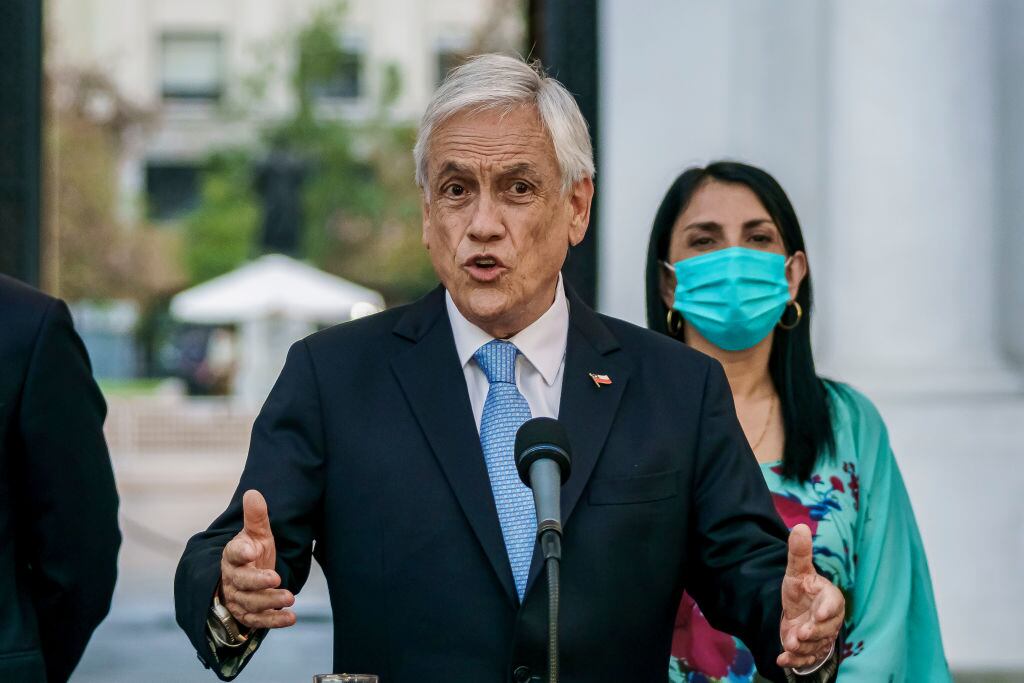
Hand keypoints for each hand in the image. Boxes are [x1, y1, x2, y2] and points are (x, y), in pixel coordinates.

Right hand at [219, 490, 296, 629]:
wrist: (246, 578)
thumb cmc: (253, 553)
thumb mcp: (257, 534)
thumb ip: (256, 517)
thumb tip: (253, 492)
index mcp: (233, 556)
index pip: (233, 553)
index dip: (241, 552)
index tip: (251, 550)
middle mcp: (233, 578)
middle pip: (241, 582)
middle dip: (258, 581)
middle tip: (276, 578)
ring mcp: (239, 598)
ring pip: (250, 603)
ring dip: (269, 602)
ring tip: (290, 598)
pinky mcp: (248, 614)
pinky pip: (258, 620)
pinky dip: (274, 621)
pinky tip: (291, 618)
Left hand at [777, 524, 843, 669]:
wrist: (798, 613)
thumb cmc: (802, 591)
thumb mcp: (797, 571)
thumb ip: (799, 553)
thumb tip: (799, 526)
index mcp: (829, 598)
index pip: (834, 604)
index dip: (827, 609)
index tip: (819, 613)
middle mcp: (829, 620)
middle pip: (826, 629)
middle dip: (813, 632)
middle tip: (799, 633)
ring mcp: (821, 637)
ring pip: (816, 645)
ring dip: (802, 647)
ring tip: (790, 644)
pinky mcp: (811, 650)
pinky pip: (806, 659)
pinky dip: (794, 661)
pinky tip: (782, 660)